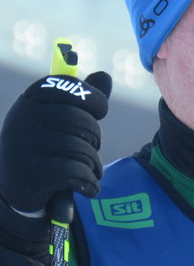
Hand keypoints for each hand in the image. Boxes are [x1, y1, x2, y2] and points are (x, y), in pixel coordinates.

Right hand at [0, 71, 111, 213]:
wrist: (16, 189)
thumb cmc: (47, 145)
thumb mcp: (62, 117)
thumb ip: (84, 98)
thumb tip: (105, 76)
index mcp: (30, 99)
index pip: (71, 87)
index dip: (94, 100)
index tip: (99, 112)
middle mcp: (23, 119)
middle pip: (83, 121)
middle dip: (95, 137)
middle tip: (91, 147)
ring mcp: (24, 147)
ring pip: (82, 149)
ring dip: (94, 164)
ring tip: (88, 170)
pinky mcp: (31, 175)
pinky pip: (77, 173)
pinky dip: (90, 182)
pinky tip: (88, 187)